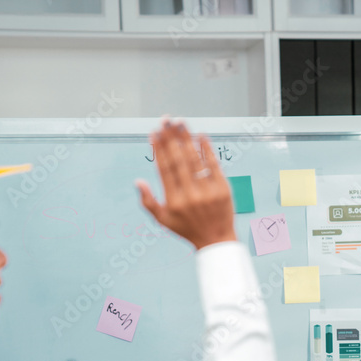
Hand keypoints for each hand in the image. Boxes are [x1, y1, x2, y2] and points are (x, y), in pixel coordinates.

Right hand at [135, 118, 235, 249]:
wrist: (216, 240)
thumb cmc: (187, 229)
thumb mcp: (163, 220)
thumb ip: (148, 201)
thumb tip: (137, 181)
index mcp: (174, 201)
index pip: (164, 169)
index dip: (159, 149)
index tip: (154, 133)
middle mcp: (190, 195)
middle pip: (178, 160)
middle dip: (170, 138)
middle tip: (165, 120)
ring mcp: (208, 191)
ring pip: (195, 160)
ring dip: (186, 138)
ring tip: (180, 122)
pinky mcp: (223, 188)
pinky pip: (213, 165)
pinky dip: (207, 149)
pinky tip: (200, 135)